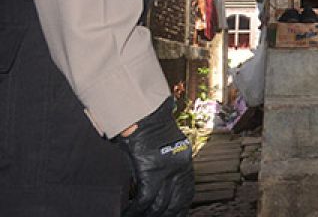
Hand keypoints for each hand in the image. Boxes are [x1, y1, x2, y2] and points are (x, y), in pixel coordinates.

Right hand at [115, 97, 193, 216]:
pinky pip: (144, 198)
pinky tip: (128, 213)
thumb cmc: (148, 126)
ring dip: (149, 215)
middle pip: (176, 201)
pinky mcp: (150, 170)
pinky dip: (136, 209)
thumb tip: (156, 183)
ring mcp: (166, 169)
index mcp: (184, 160)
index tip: (176, 215)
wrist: (143, 113)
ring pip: (160, 204)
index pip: (187, 191)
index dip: (181, 207)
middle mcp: (179, 166)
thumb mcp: (163, 146)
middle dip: (168, 215)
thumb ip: (164, 163)